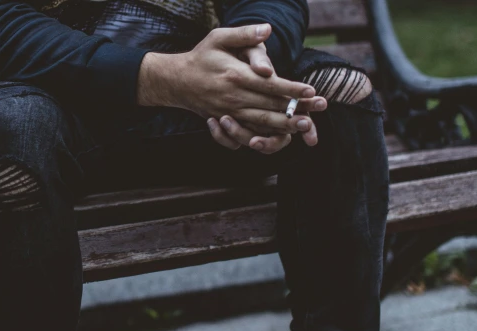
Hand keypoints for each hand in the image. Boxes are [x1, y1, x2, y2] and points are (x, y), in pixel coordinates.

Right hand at [138, 24, 325, 152]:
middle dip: (296, 110)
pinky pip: (247, 134)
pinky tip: (281, 137)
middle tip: (319, 111)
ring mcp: (229, 113)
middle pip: (270, 107)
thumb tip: (268, 29)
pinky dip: (264, 137)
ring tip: (307, 127)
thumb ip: (244, 34)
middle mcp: (233, 98)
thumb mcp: (218, 37)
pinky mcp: (225, 122)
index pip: (270, 85)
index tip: (312, 91)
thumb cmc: (201, 57)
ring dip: (286, 126)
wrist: (176, 82)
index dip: (292, 89)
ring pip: (262, 124)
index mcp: (235, 76)